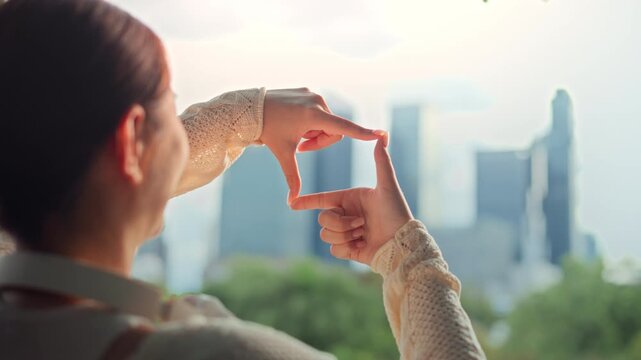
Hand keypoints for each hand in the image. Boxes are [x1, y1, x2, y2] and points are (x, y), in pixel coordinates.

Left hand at [260, 88, 379, 203]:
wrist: (249, 110)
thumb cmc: (268, 132)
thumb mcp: (283, 154)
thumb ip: (293, 177)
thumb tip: (292, 202)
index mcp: (313, 116)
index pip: (343, 128)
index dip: (363, 134)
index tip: (382, 134)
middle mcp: (317, 101)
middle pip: (333, 131)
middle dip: (320, 142)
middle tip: (301, 147)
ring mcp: (312, 94)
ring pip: (325, 121)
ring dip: (314, 132)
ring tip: (295, 134)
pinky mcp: (308, 90)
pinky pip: (317, 110)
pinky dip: (308, 121)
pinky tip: (292, 122)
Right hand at [290, 134, 413, 265]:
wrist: (402, 243)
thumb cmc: (397, 213)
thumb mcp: (388, 186)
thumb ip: (381, 161)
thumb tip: (382, 136)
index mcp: (350, 200)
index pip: (323, 198)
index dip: (307, 201)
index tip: (292, 203)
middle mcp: (346, 216)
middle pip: (323, 218)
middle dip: (340, 222)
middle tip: (361, 223)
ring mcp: (346, 234)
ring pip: (326, 234)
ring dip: (345, 234)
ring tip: (363, 233)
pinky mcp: (348, 251)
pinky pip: (333, 250)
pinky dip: (346, 248)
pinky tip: (361, 245)